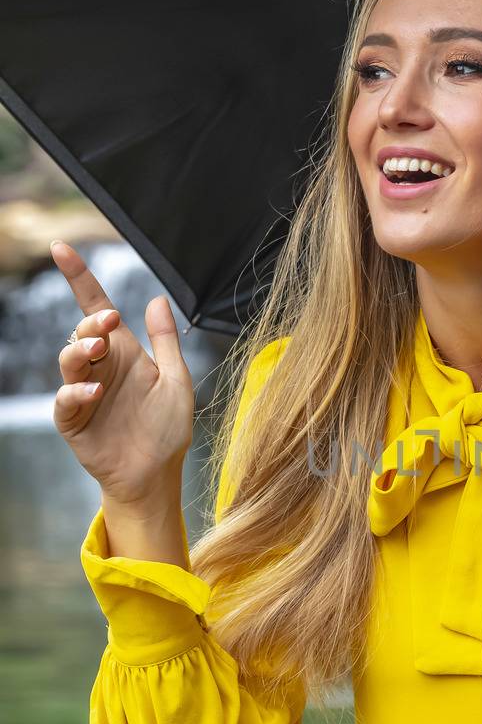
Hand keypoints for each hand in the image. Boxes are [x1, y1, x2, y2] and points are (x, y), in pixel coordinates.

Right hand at [50, 240, 193, 507]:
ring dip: (81, 350)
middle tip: (109, 325)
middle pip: (82, 332)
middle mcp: (101, 368)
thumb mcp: (176, 380)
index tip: (62, 249)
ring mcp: (84, 393)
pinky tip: (95, 392)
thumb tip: (158, 299)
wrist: (157, 474)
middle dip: (91, 324)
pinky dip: (77, 392)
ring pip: (69, 360)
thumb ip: (166, 342)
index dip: (78, 278)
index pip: (96, 307)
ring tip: (100, 352)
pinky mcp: (73, 420)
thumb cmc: (167, 429)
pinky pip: (66, 399)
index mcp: (124, 353)